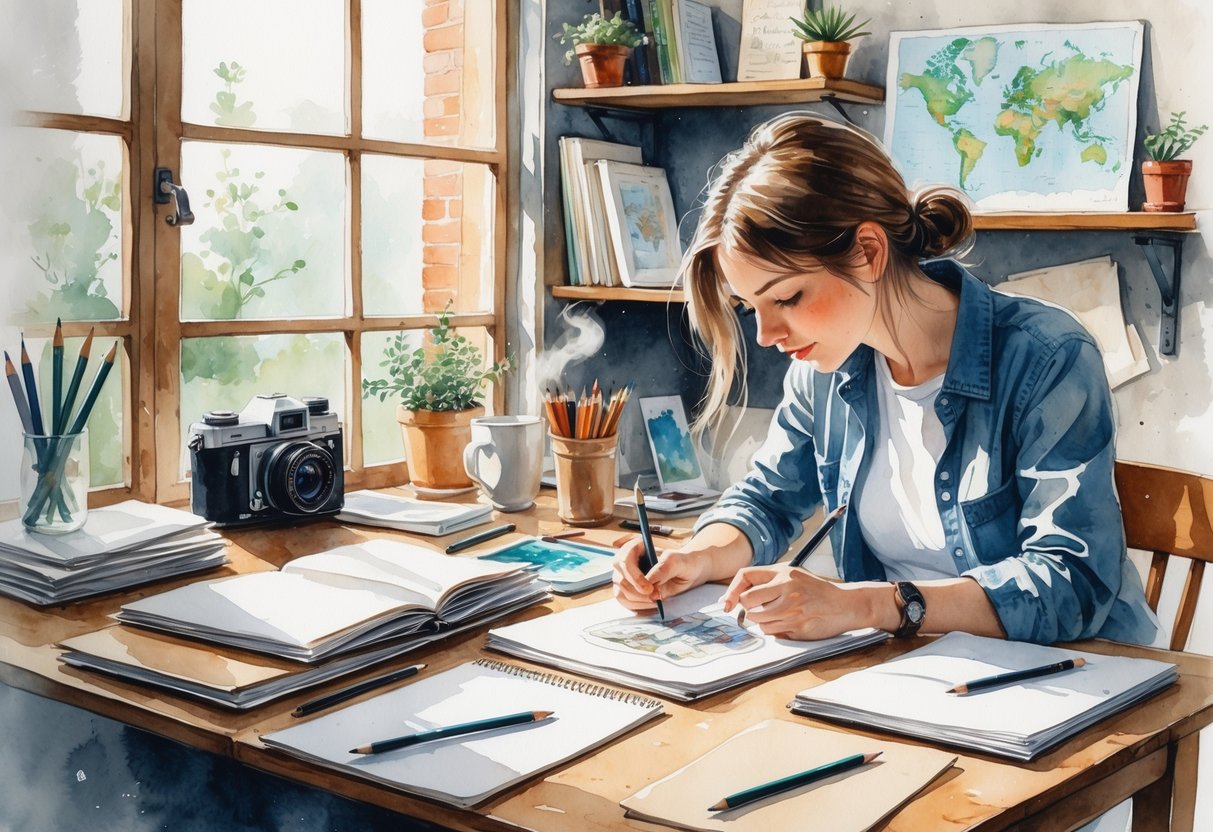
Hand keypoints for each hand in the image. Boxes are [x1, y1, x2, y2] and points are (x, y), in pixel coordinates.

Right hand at [611, 535, 710, 611]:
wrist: (688, 571)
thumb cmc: (684, 563)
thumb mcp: (680, 562)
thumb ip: (665, 568)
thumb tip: (649, 583)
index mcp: (638, 545)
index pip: (624, 559)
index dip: (634, 576)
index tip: (649, 588)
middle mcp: (628, 559)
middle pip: (619, 576)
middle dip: (636, 591)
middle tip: (654, 598)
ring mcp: (625, 573)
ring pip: (619, 590)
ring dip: (637, 600)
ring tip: (655, 600)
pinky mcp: (627, 587)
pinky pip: (622, 599)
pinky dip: (635, 605)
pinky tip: (650, 604)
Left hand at [720, 565, 864, 639]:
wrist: (846, 604)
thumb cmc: (816, 589)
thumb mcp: (793, 575)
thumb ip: (768, 581)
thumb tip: (739, 597)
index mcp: (784, 574)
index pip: (746, 576)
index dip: (732, 591)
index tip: (727, 602)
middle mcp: (787, 590)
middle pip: (748, 603)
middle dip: (748, 609)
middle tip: (756, 609)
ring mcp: (793, 611)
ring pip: (759, 621)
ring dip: (762, 621)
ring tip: (777, 615)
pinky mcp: (798, 628)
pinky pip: (773, 632)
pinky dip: (774, 630)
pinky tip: (787, 622)